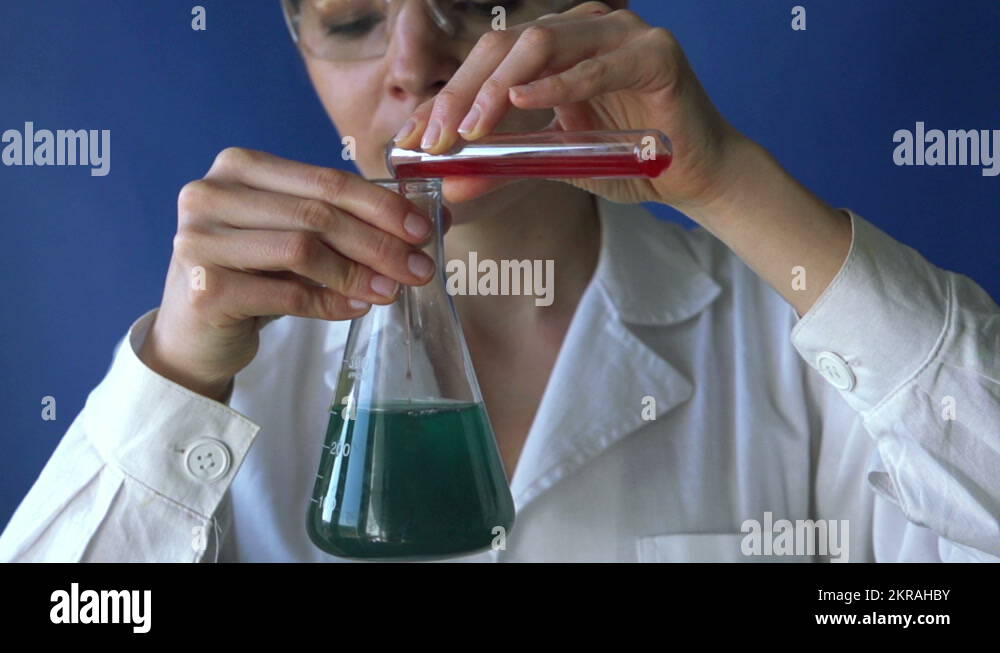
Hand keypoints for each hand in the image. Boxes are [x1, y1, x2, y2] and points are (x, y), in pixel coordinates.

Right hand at [139, 148, 440, 399]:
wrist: (195, 334)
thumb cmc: (255, 276)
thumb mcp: (300, 238)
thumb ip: (354, 222)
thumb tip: (436, 219)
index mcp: (240, 167)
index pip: (326, 180)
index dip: (381, 205)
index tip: (424, 231)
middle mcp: (211, 194)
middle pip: (318, 213)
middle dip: (379, 243)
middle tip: (419, 269)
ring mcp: (200, 239)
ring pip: (303, 249)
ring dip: (358, 273)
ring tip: (393, 291)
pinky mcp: (204, 287)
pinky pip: (286, 294)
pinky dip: (330, 302)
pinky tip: (358, 308)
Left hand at [393, 1, 748, 214]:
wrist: (696, 175)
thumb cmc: (630, 160)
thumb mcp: (555, 160)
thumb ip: (507, 163)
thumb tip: (451, 184)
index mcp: (558, 45)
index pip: (488, 61)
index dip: (445, 97)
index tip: (413, 138)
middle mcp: (585, 28)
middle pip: (504, 46)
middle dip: (460, 94)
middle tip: (433, 140)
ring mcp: (621, 33)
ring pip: (541, 43)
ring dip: (496, 88)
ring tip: (467, 130)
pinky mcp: (653, 54)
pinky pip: (594, 66)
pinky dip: (555, 85)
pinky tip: (521, 103)